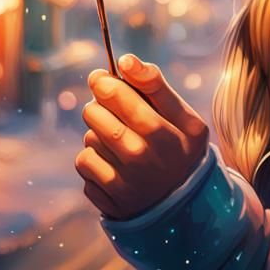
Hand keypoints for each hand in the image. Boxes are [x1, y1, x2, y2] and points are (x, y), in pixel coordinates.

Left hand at [75, 53, 209, 220]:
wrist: (185, 210)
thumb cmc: (181, 152)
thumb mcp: (186, 119)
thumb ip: (157, 86)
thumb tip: (125, 60)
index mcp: (167, 134)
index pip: (122, 96)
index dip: (106, 82)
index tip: (101, 77)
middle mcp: (144, 159)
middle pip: (96, 115)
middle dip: (97, 104)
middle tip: (107, 105)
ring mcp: (124, 183)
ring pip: (88, 139)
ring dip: (97, 133)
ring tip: (118, 139)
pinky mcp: (107, 200)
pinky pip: (84, 164)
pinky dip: (93, 159)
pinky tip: (113, 163)